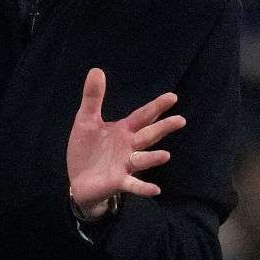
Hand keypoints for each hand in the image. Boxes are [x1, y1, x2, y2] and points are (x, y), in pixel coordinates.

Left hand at [67, 68, 184, 217]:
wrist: (78, 179)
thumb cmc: (87, 149)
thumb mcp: (86, 120)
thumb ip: (93, 98)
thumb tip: (96, 69)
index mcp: (123, 130)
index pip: (143, 116)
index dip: (156, 107)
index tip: (173, 97)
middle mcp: (129, 147)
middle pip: (148, 136)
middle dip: (163, 128)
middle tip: (181, 120)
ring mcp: (125, 165)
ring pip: (142, 160)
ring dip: (153, 158)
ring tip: (166, 155)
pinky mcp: (119, 182)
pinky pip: (133, 184)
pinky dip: (144, 187)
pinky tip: (155, 189)